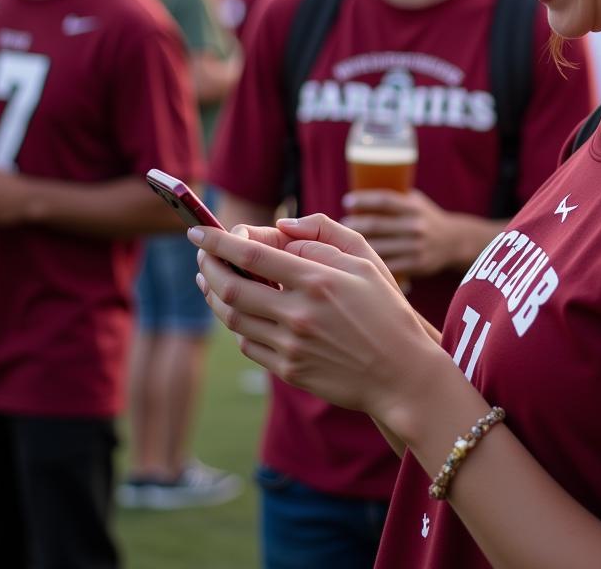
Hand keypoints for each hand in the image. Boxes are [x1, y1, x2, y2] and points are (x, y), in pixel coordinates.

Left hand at [190, 215, 448, 419]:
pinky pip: (248, 344)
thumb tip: (282, 226)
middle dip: (207, 266)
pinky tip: (241, 311)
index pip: (251, 254)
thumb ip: (324, 233)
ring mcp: (291, 346)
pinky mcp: (289, 370)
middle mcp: (298, 314)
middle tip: (202, 253)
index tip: (198, 230)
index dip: (218, 240)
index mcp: (317, 280)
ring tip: (211, 279)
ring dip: (214, 294)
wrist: (402, 374)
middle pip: (230, 287)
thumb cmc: (387, 310)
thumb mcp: (366, 259)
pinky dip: (238, 324)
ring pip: (233, 317)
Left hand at [342, 189, 465, 277]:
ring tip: (343, 243)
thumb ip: (394, 197)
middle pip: (377, 225)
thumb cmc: (426, 217)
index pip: (385, 201)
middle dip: (355, 225)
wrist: (454, 242)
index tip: (347, 201)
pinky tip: (358, 262)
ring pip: (379, 247)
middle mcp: (416, 226)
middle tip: (341, 225)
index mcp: (413, 208)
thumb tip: (358, 190)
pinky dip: (371, 263)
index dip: (364, 200)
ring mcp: (417, 247)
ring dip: (357, 246)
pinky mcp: (417, 265)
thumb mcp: (415, 201)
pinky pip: (388, 266)